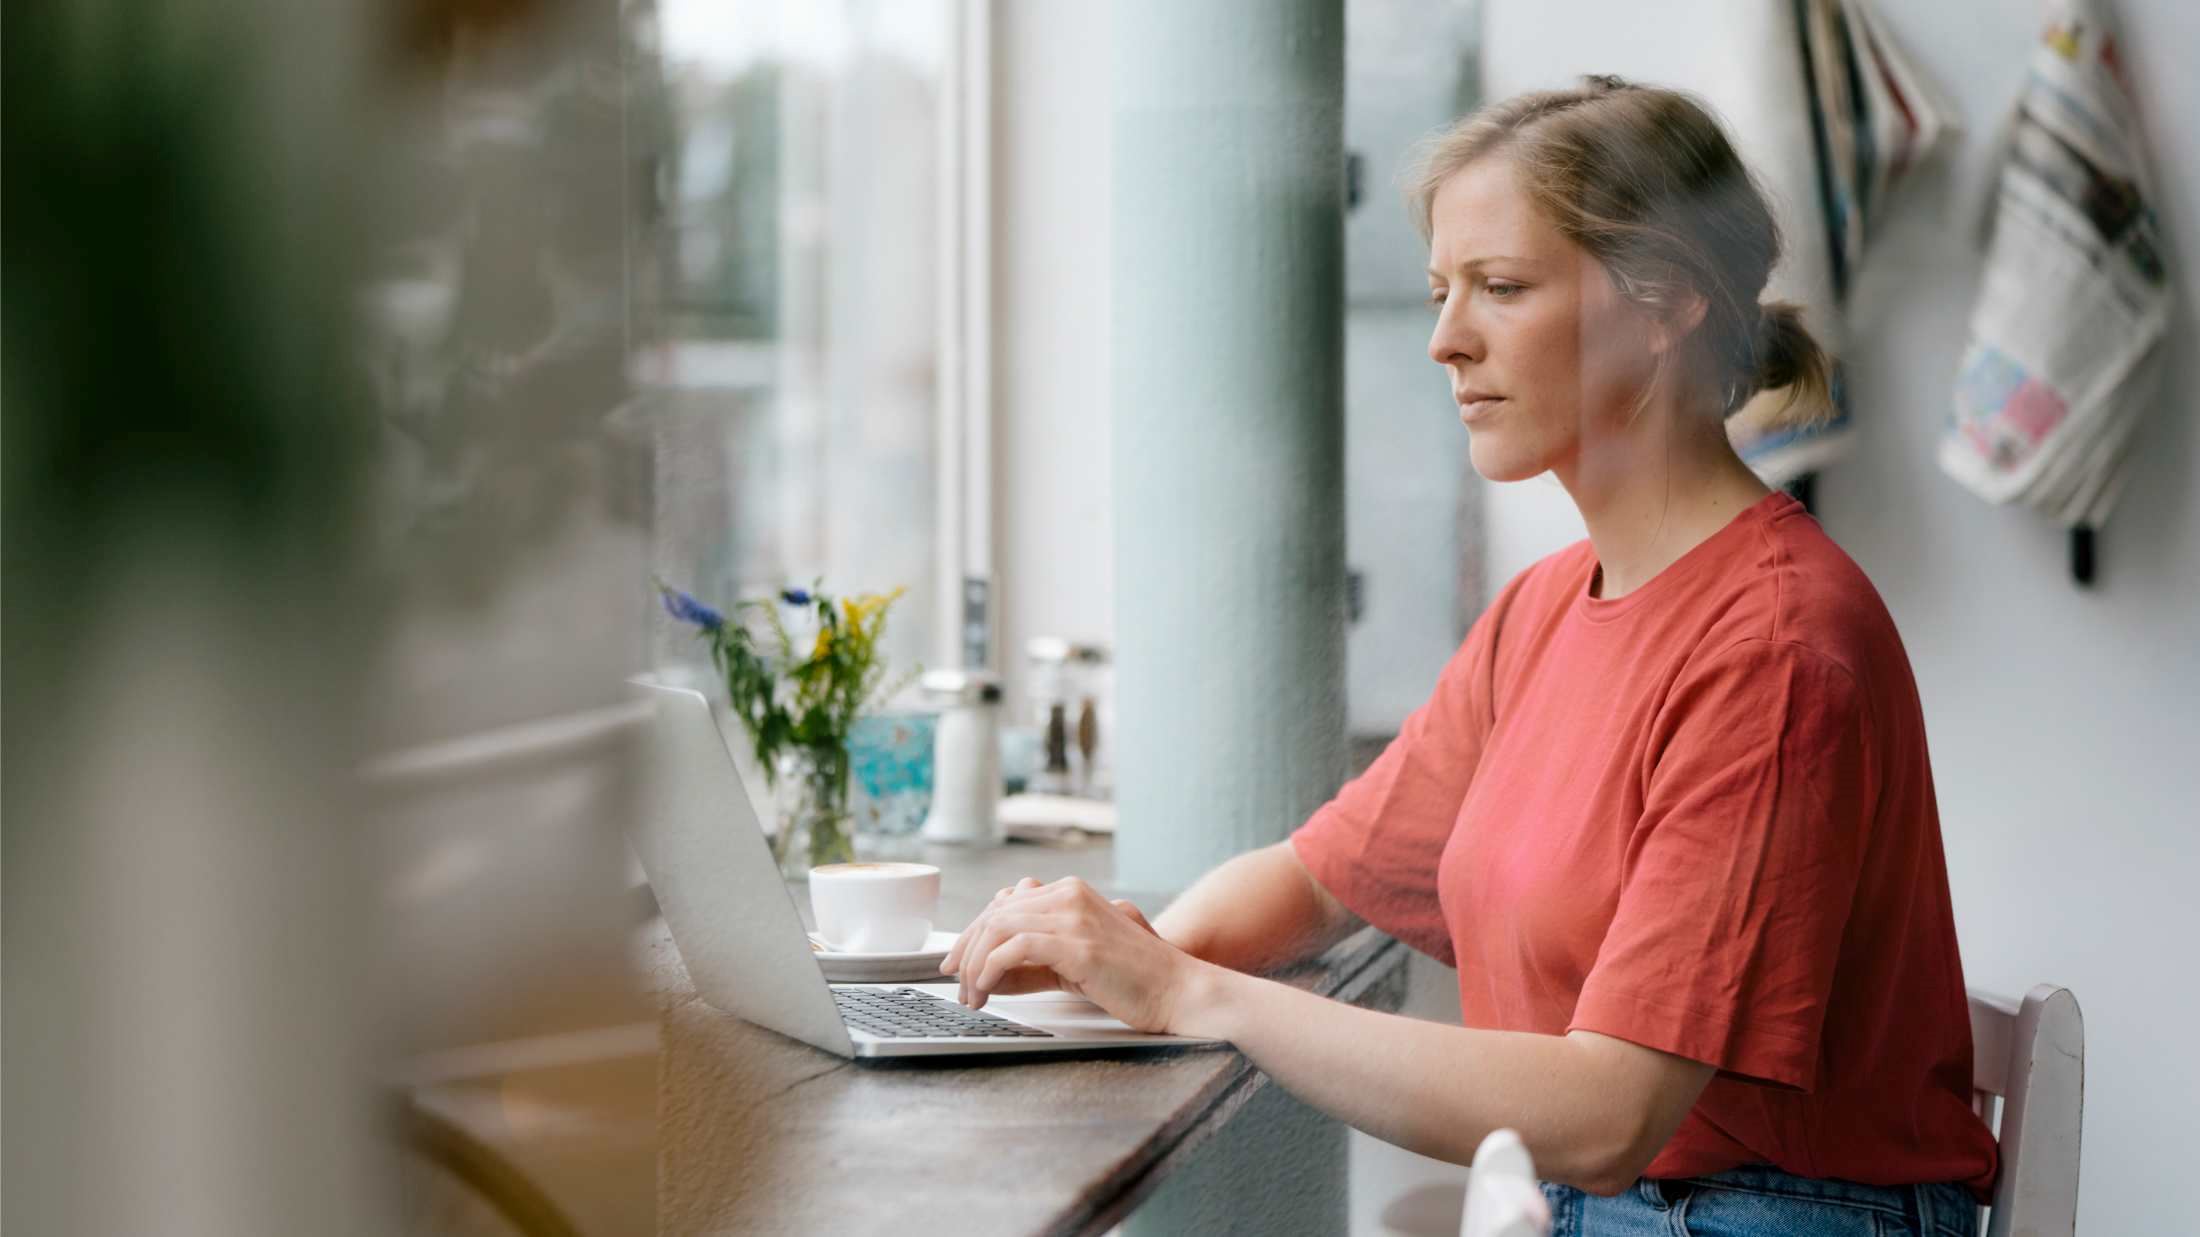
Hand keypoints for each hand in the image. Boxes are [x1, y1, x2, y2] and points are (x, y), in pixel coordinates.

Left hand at [939, 876, 1195, 1032]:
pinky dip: (989, 970)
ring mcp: (1074, 916)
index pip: (1004, 903)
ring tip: (972, 995)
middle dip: (966, 949)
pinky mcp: (1077, 944)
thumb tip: (989, 971)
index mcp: (1071, 892)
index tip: (957, 963)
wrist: (1178, 990)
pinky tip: (988, 991)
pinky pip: (1013, 948)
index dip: (973, 933)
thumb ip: (1036, 958)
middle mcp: (1069, 894)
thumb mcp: (1076, 961)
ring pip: (998, 927)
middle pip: (995, 912)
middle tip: (955, 982)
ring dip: (975, 964)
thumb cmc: (1133, 981)